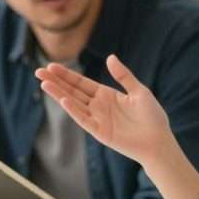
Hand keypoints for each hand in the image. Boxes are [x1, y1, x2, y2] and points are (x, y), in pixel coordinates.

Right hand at [36, 54, 173, 166]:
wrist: (159, 141)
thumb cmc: (152, 117)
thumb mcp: (139, 91)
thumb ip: (123, 75)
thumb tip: (110, 57)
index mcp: (106, 95)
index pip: (81, 83)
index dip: (66, 75)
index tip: (51, 66)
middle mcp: (98, 106)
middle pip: (72, 91)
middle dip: (56, 81)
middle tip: (39, 71)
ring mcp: (97, 119)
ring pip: (73, 104)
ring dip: (59, 94)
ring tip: (44, 83)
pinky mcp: (100, 132)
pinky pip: (83, 120)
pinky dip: (73, 110)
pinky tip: (63, 100)